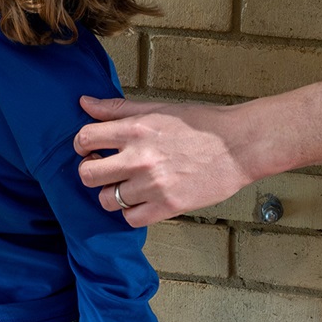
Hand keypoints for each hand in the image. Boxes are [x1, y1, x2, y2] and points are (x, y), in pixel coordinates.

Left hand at [75, 96, 256, 226]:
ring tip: (127, 186)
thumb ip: (118, 108)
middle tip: (105, 170)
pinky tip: (142, 200)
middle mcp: (139, 158)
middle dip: (91, 172)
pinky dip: (132, 212)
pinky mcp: (168, 206)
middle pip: (87, 174)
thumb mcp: (157, 108)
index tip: (91, 148)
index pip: (85, 138)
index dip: (82, 145)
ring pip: (107, 200)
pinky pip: (130, 218)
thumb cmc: (202, 124)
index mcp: (135, 129)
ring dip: (112, 194)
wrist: (239, 145)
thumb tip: (84, 103)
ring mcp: (153, 185)